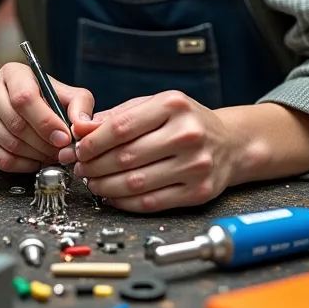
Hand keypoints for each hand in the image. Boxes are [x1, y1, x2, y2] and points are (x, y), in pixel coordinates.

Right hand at [0, 64, 92, 171]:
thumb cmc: (35, 97)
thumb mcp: (60, 91)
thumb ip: (78, 104)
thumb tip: (83, 126)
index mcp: (11, 73)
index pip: (25, 98)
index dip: (46, 122)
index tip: (64, 138)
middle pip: (18, 126)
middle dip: (46, 144)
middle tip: (62, 151)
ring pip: (10, 145)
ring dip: (37, 156)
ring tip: (51, 155)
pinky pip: (1, 161)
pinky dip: (24, 166)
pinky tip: (36, 160)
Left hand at [59, 90, 232, 212]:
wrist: (231, 143)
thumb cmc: (186, 122)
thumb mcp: (154, 106)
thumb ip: (117, 116)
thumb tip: (80, 129)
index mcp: (173, 105)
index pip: (122, 127)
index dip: (93, 142)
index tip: (77, 149)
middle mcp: (187, 133)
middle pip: (126, 156)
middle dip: (94, 165)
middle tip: (80, 168)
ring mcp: (196, 165)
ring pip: (136, 183)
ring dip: (105, 186)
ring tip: (92, 182)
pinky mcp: (198, 191)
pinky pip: (151, 202)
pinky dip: (124, 202)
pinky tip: (112, 196)